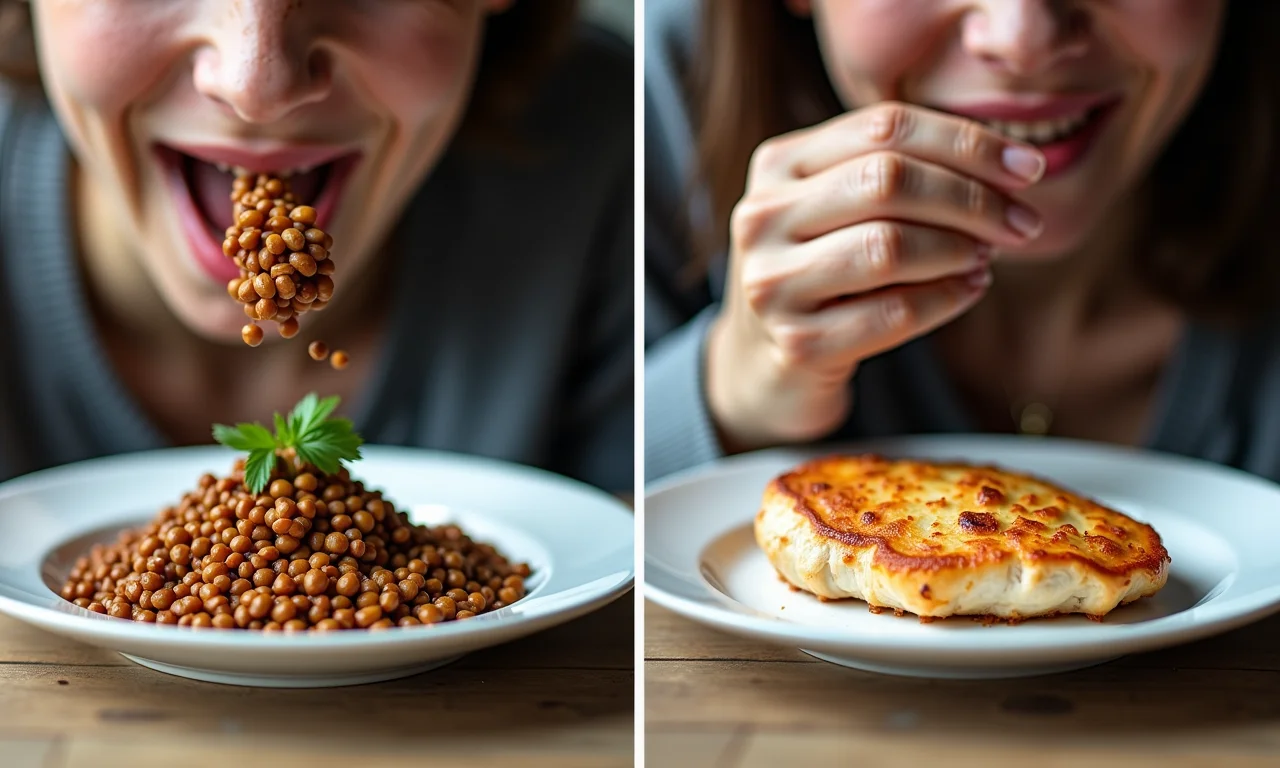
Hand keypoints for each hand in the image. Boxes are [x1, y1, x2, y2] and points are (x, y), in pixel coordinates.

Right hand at [705, 101, 1045, 451]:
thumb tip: (1011, 163)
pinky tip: (969, 289)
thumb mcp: (839, 204)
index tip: (1027, 167)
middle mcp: (763, 216)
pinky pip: (895, 312)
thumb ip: (899, 168)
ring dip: (958, 249)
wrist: (765, 357)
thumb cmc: (826, 268)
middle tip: (1021, 222)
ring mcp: (773, 282)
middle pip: (889, 180)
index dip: (967, 143)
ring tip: (986, 256)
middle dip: (973, 199)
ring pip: (889, 246)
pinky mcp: (797, 343)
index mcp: (778, 163)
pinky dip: (948, 298)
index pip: (885, 127)